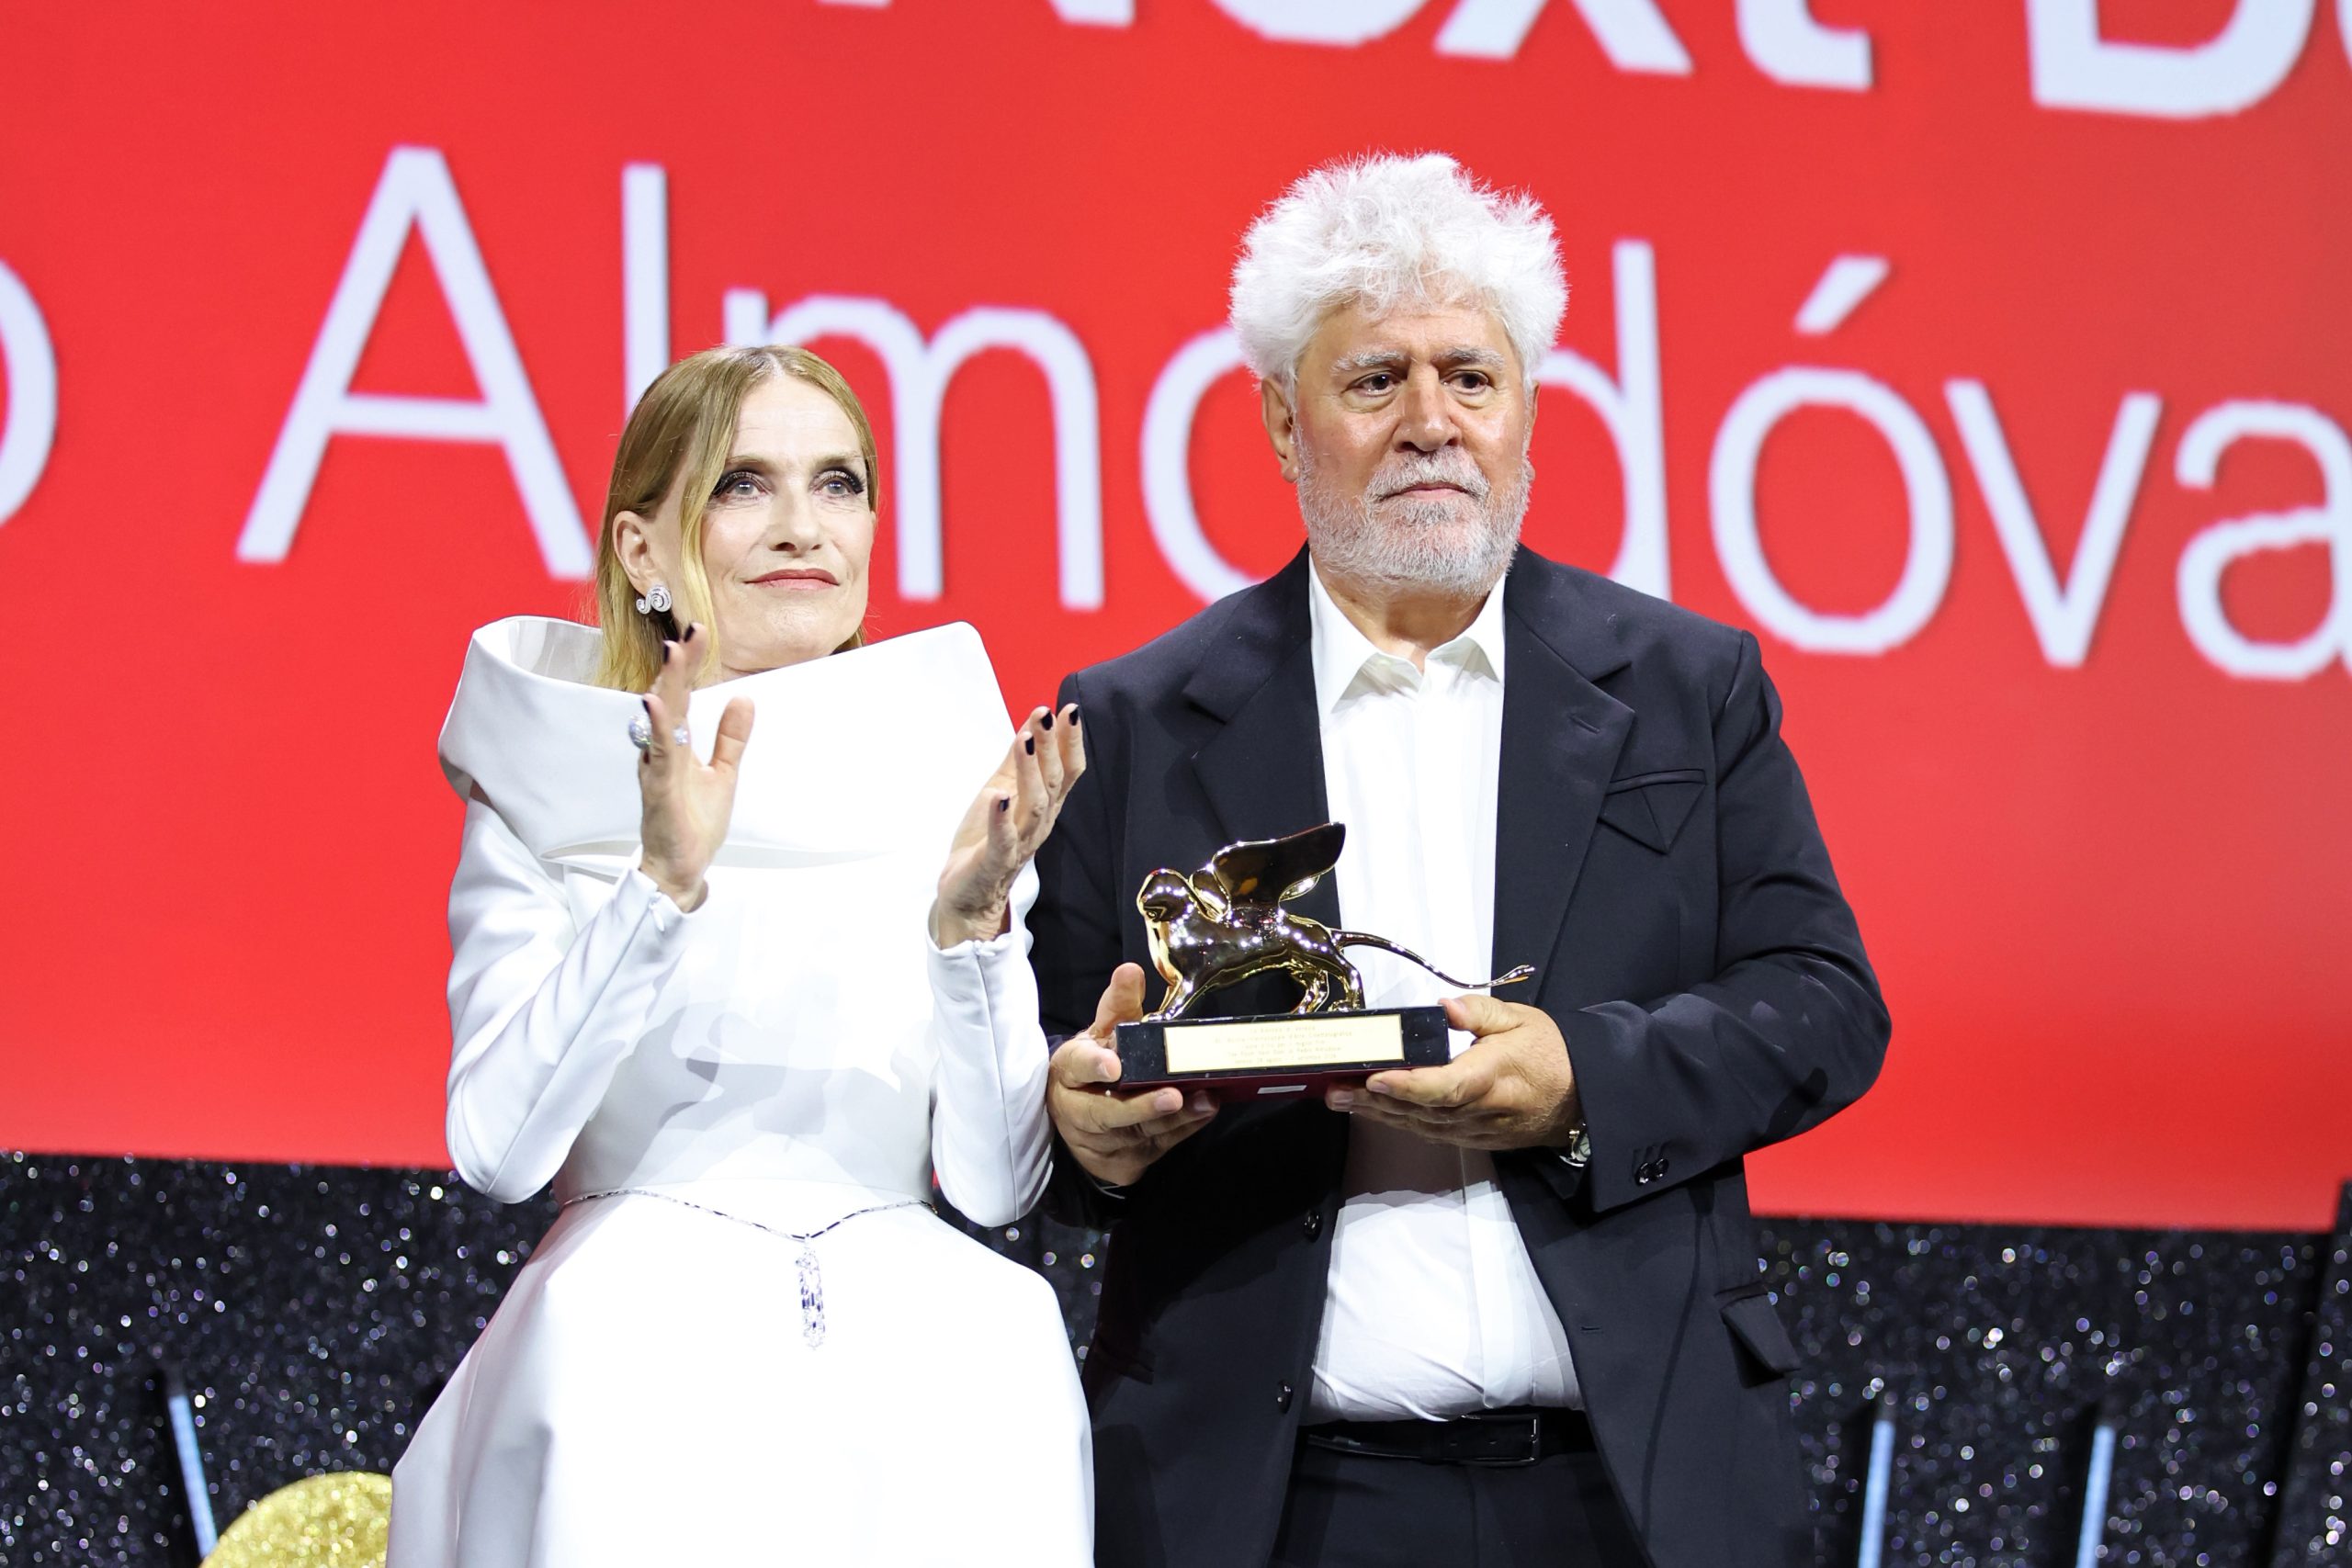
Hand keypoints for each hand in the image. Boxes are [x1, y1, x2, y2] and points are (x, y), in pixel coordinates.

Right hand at [637, 624, 753, 912]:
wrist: (681, 869)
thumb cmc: (693, 823)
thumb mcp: (723, 773)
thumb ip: (731, 737)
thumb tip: (743, 698)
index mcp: (675, 744)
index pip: (683, 695)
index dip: (690, 664)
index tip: (700, 631)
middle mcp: (660, 751)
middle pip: (671, 699)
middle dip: (680, 665)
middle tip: (690, 631)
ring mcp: (657, 769)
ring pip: (661, 720)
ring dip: (668, 686)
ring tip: (674, 654)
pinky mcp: (659, 790)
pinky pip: (658, 755)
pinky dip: (658, 729)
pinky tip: (655, 706)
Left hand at [931, 703, 1084, 946]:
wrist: (969, 892)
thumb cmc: (988, 837)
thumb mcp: (1003, 788)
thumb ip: (1018, 758)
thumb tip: (1034, 718)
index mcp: (1045, 805)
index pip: (1066, 770)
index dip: (1070, 741)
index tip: (1069, 709)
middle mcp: (1039, 822)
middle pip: (1053, 782)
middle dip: (1051, 747)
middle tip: (1046, 714)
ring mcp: (1020, 842)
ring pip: (1033, 805)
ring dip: (1029, 772)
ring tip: (1024, 742)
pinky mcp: (996, 861)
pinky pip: (1003, 840)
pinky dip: (1002, 819)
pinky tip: (999, 797)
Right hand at [1046, 964, 1218, 1187]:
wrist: (1082, 1122)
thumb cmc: (1096, 1065)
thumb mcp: (1101, 1033)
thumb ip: (1117, 1005)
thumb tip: (1130, 970)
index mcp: (1070, 1072)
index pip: (1077, 1068)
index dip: (1093, 1066)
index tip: (1113, 1065)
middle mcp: (1080, 1111)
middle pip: (1107, 1113)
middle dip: (1140, 1107)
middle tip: (1172, 1096)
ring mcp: (1103, 1141)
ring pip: (1138, 1133)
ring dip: (1174, 1120)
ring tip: (1203, 1101)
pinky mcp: (1128, 1159)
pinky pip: (1159, 1146)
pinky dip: (1184, 1130)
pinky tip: (1205, 1111)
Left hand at [1322, 992, 1581, 1151]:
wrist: (1582, 1099)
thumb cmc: (1550, 1053)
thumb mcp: (1521, 1019)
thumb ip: (1481, 1012)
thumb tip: (1444, 1007)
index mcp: (1493, 1075)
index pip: (1446, 1086)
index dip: (1409, 1086)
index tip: (1376, 1077)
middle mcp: (1481, 1109)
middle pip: (1421, 1110)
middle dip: (1375, 1101)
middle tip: (1334, 1090)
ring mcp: (1477, 1129)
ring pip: (1421, 1125)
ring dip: (1380, 1114)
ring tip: (1341, 1099)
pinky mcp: (1475, 1139)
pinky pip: (1432, 1133)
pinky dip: (1401, 1123)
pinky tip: (1376, 1113)